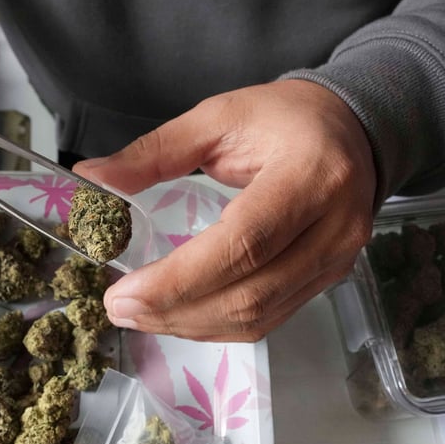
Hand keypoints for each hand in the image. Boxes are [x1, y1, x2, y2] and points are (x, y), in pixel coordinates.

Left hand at [74, 80, 376, 341]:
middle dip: (175, 310)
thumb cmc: (284, 118)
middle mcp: (333, 227)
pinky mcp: (328, 281)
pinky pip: (270, 319)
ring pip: (258, 316)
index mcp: (310, 175)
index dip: (179, 278)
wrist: (353, 130)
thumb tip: (90, 177)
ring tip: (139, 315)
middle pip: (250, 293)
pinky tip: (179, 316)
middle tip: (118, 309)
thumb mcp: (218, 118)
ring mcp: (336, 260)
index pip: (243, 242)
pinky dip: (218, 325)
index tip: (123, 292)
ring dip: (191, 325)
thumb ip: (154, 151)